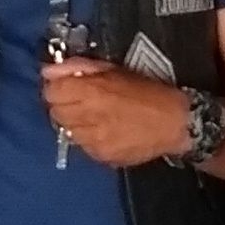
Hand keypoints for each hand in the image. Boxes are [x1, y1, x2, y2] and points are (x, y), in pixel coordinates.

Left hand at [41, 55, 189, 165]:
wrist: (175, 123)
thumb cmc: (148, 91)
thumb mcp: (114, 70)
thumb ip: (79, 68)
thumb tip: (48, 70)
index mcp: (91, 92)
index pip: (51, 92)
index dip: (57, 88)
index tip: (68, 87)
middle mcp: (88, 118)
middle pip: (55, 112)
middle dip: (64, 105)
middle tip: (82, 102)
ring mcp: (94, 141)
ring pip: (67, 131)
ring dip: (76, 123)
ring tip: (95, 117)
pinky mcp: (101, 156)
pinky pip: (83, 146)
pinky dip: (88, 138)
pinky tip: (104, 131)